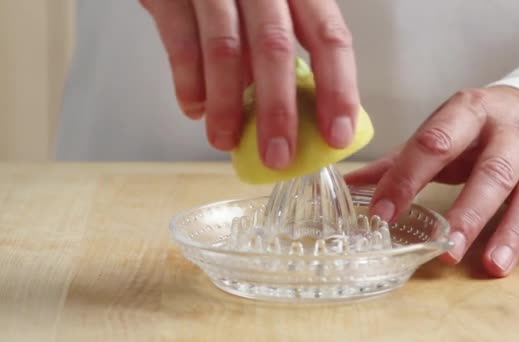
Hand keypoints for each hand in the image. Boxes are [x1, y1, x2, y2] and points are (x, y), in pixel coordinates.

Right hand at [140, 0, 358, 168]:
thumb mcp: (273, 4)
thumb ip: (283, 47)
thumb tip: (296, 114)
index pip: (330, 37)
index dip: (337, 89)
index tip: (336, 136)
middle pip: (276, 47)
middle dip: (278, 110)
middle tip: (278, 157)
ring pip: (226, 49)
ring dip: (227, 105)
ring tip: (225, 141)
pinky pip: (180, 41)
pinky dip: (188, 83)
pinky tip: (195, 109)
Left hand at [345, 86, 518, 276]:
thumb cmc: (476, 127)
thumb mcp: (440, 132)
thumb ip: (400, 161)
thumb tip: (347, 185)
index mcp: (469, 112)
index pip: (435, 144)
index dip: (408, 179)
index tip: (385, 215)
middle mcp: (510, 129)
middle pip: (491, 172)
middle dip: (469, 212)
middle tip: (446, 248)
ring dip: (514, 229)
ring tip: (493, 264)